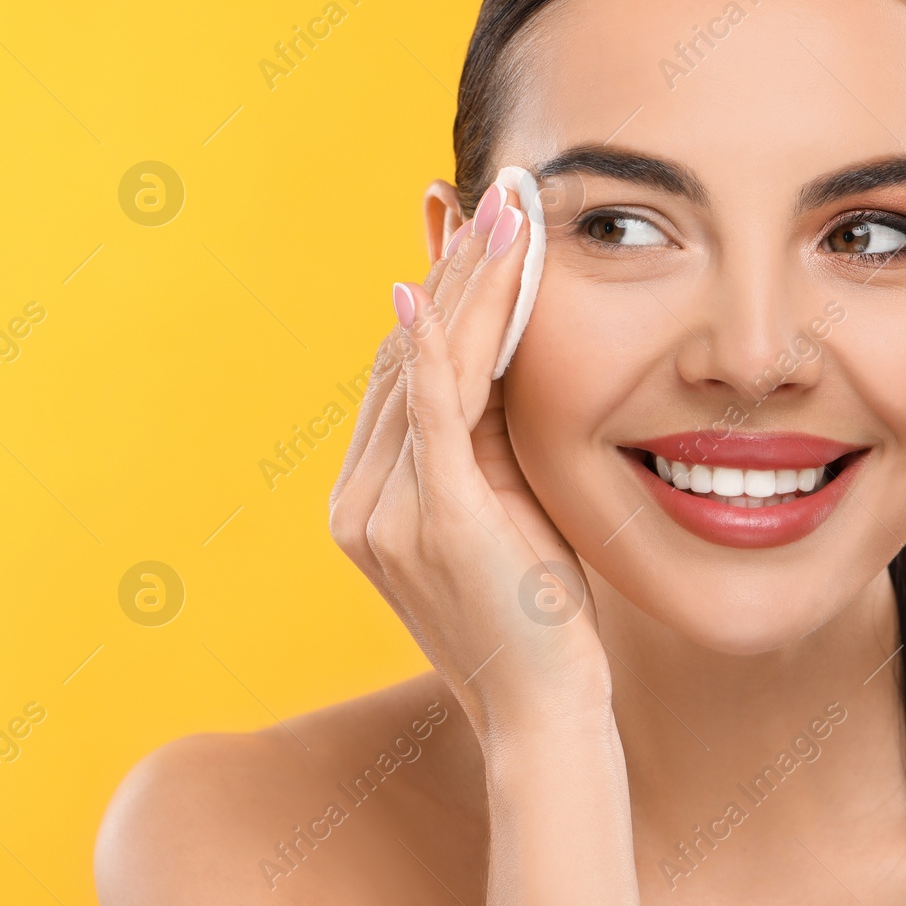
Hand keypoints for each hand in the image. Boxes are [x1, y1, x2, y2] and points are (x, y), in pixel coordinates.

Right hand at [329, 183, 610, 734]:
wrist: (545, 712)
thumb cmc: (537, 618)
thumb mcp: (505, 510)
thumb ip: (486, 436)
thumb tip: (493, 345)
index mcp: (367, 501)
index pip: (400, 375)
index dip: (433, 296)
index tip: (463, 228)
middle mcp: (360, 502)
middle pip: (404, 358)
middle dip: (450, 271)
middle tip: (490, 192)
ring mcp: (386, 513)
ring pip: (421, 371)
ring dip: (465, 285)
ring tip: (506, 212)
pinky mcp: (433, 519)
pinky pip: (431, 411)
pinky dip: (438, 343)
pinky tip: (445, 284)